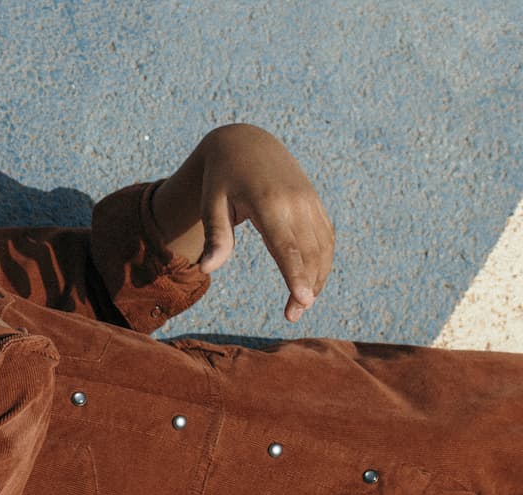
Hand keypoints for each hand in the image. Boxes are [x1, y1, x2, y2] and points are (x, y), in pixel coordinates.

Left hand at [156, 123, 334, 321]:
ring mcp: (309, 201)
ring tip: (302, 305)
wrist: (245, 142)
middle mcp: (296, 202)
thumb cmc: (220, 178)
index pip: (286, 246)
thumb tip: (206, 269)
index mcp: (269, 202)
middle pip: (308, 252)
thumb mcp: (210, 204)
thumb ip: (215, 236)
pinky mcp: (314, 202)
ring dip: (318, 276)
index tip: (304, 301)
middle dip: (306, 286)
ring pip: (322, 246)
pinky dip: (323, 259)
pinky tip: (314, 281)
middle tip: (294, 316)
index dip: (296, 275)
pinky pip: (326, 235)